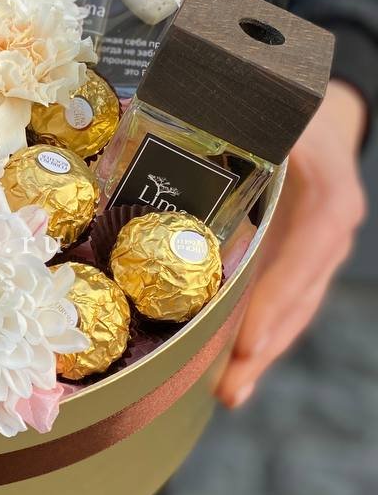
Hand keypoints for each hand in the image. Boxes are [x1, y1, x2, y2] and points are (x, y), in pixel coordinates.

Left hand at [216, 79, 367, 408]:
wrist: (324, 106)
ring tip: (228, 393)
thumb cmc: (290, 102)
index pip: (306, 252)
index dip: (279, 296)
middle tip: (229, 387)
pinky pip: (289, 299)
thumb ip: (237, 117)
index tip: (245, 337)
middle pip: (301, 294)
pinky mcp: (307, 255)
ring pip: (296, 306)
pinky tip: (236, 368)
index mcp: (326, 192)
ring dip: (263, 350)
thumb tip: (164, 120)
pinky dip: (264, 332)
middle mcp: (330, 226)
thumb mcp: (274, 103)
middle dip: (265, 343)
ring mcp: (322, 245)